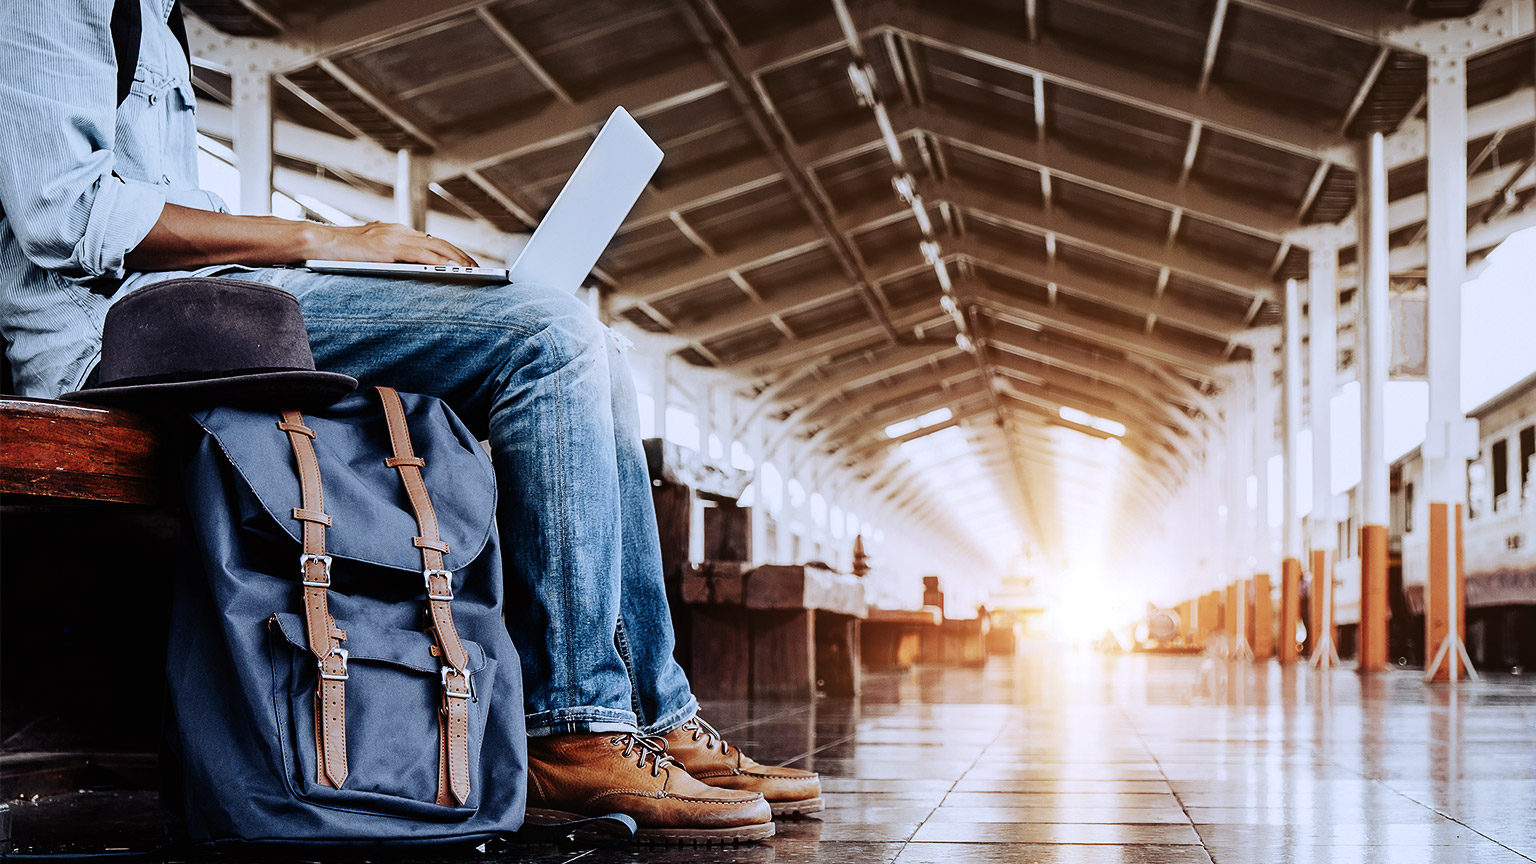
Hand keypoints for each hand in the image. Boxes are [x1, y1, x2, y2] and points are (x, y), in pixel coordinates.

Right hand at [307, 222, 477, 266]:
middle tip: (478, 268)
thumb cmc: (341, 251)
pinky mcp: (388, 246)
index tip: (466, 262)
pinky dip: (438, 261)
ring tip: (472, 270)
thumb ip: (390, 256)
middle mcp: (398, 230)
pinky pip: (420, 254)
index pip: (431, 241)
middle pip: (439, 242)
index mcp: (396, 231)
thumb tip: (408, 268)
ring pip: (435, 246)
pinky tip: (450, 269)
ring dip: (456, 259)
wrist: (319, 242)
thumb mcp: (371, 251)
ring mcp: (393, 236)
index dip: (452, 251)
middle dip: (461, 255)